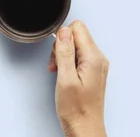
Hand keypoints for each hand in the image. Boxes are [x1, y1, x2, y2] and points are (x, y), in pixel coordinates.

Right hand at [49, 21, 108, 136]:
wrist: (84, 126)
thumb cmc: (76, 108)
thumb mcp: (65, 78)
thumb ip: (64, 52)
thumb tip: (63, 31)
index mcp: (93, 58)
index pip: (77, 28)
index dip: (61, 37)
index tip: (57, 52)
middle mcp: (98, 59)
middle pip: (75, 35)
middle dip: (60, 46)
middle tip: (56, 64)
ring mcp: (95, 64)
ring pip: (75, 44)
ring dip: (62, 55)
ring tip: (58, 71)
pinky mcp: (91, 70)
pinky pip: (77, 55)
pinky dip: (66, 61)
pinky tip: (62, 73)